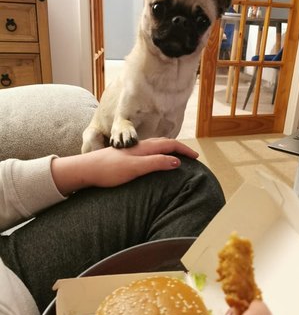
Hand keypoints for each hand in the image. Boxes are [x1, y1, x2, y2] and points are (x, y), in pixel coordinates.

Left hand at [51, 138, 198, 194]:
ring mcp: (133, 151)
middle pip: (165, 143)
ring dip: (170, 150)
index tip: (196, 157)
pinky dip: (159, 154)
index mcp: (145, 148)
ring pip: (156, 147)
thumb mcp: (135, 168)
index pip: (170, 145)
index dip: (184, 150)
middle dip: (180, 149)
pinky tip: (155, 161)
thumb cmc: (109, 170)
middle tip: (191, 157)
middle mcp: (140, 146)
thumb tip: (177, 161)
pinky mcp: (127, 156)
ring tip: (178, 158)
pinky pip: (149, 152)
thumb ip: (156, 163)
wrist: (86, 170)